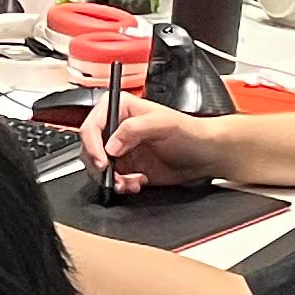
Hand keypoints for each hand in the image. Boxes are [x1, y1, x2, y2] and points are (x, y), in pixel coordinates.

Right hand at [85, 102, 227, 194]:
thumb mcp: (165, 124)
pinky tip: (136, 183)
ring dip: (110, 178)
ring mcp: (120, 149)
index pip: (93, 124)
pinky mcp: (126, 168)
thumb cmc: (191, 133)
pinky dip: (120, 185)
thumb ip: (134, 128)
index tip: (102, 160)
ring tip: (128, 182)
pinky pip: (110, 179)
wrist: (205, 156)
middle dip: (99, 165)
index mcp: (121, 108)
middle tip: (113, 175)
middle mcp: (117, 128)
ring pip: (97, 167)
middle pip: (89, 147)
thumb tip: (111, 144)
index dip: (92, 143)